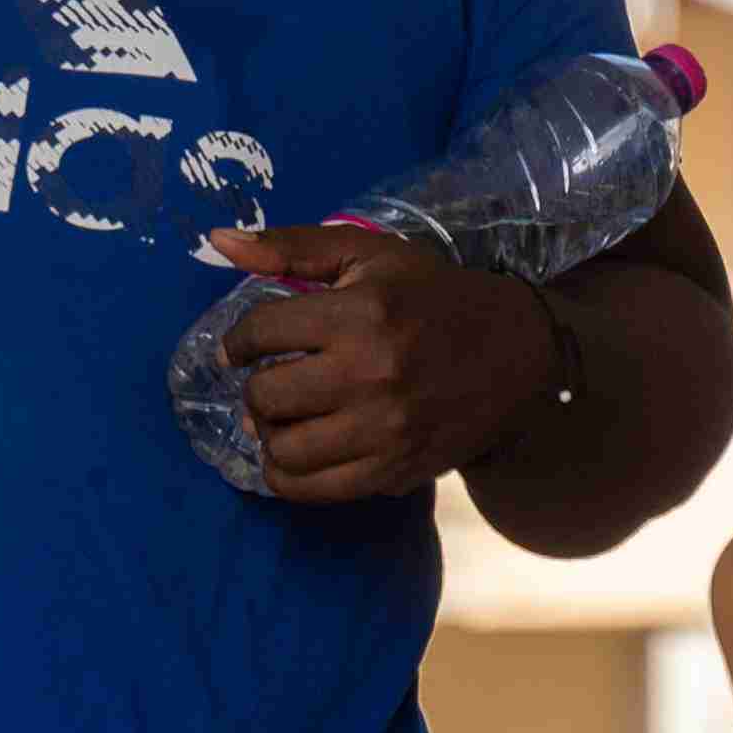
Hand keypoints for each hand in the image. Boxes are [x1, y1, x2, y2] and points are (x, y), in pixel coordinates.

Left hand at [192, 227, 561, 502]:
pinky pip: (313, 490)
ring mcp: (385, 431)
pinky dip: (290, 474)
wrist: (515, 350)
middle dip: (257, 386)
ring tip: (285, 416)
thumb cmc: (432, 295)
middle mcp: (372, 375)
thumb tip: (217, 242)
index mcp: (362, 313)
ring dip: (271, 433)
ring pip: (283, 451)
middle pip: (265, 397)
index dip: (238, 340)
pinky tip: (299, 450)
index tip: (243, 346)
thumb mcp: (370, 254)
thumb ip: (292, 247)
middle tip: (273, 379)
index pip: (261, 333)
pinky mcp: (395, 471)